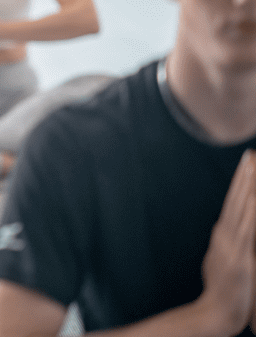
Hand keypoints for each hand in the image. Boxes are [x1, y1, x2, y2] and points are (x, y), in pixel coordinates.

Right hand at [200, 150, 255, 335]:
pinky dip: (252, 212)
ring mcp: (232, 245)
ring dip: (248, 188)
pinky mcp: (241, 257)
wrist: (215, 314)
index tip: (246, 164)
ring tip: (253, 168)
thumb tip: (223, 232)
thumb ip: (224, 246)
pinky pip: (249, 230)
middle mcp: (225, 236)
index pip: (232, 202)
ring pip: (241, 210)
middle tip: (250, 154)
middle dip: (244, 177)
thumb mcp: (220, 263)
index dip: (239, 183)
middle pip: (235, 200)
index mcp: (222, 236)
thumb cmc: (222, 293)